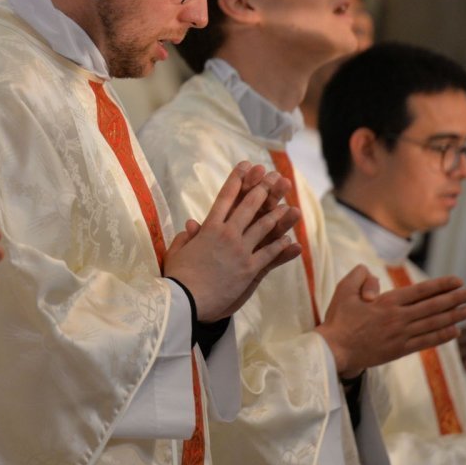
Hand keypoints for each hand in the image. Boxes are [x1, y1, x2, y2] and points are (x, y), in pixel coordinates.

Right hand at [163, 162, 302, 321]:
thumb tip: (191, 224)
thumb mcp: (177, 252)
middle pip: (248, 206)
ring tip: (288, 207)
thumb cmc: (177, 276)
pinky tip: (288, 239)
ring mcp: (239, 251)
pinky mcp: (248, 269)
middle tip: (273, 178)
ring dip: (277, 215)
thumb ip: (185, 237)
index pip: (225, 197)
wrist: (185, 299)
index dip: (237, 180)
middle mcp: (227, 234)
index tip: (246, 165)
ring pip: (263, 227)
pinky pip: (268, 254)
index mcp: (209, 228)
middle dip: (262, 189)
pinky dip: (279, 246)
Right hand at [314, 266, 465, 377]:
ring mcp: (401, 335)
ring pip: (433, 324)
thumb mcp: (343, 289)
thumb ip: (360, 276)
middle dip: (456, 299)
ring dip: (454, 317)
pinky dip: (442, 336)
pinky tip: (455, 332)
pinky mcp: (399, 350)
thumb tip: (374, 277)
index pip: (421, 291)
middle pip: (433, 306)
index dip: (441, 285)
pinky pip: (426, 342)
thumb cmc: (338, 319)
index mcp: (387, 302)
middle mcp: (398, 318)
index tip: (458, 281)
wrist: (335, 350)